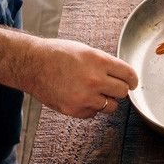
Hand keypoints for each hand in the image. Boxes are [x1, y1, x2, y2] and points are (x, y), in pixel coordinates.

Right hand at [24, 38, 138, 117]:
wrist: (31, 64)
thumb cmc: (58, 54)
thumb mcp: (86, 51)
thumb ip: (106, 64)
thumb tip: (123, 75)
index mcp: (99, 61)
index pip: (129, 75)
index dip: (132, 79)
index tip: (132, 82)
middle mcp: (94, 80)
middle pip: (123, 92)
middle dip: (119, 89)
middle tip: (112, 87)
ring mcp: (85, 97)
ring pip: (111, 106)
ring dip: (106, 100)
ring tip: (93, 91)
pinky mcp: (75, 110)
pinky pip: (94, 113)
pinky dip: (90, 107)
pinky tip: (80, 97)